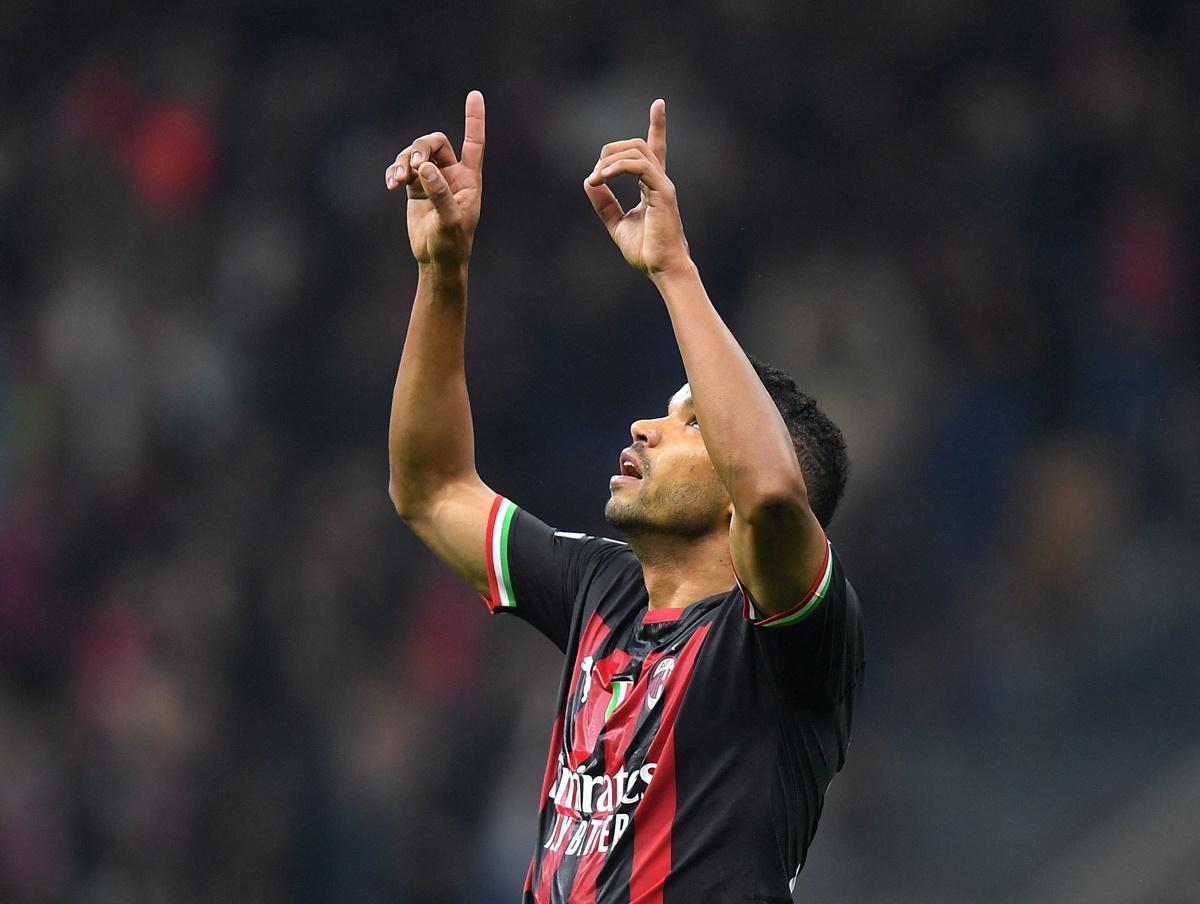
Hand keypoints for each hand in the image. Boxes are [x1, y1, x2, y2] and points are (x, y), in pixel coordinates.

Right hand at [386, 90, 484, 266]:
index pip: (474, 142)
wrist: (437, 260)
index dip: (474, 119)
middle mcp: (451, 174)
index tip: (475, 94)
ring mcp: (431, 179)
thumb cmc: (452, 243)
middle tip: (412, 166)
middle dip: (420, 148)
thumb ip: (439, 193)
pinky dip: (394, 172)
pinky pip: (401, 168)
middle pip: (434, 143)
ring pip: (415, 154)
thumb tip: (425, 168)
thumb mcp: (450, 220)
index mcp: (469, 178)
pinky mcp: (414, 188)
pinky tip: (391, 184)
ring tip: (397, 180)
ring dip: (403, 161)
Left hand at [583, 99, 690, 277]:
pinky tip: (602, 178)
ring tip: (597, 178)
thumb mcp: (617, 223)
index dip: (657, 126)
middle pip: (638, 146)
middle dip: (612, 150)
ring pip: (637, 150)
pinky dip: (617, 168)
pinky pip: (638, 166)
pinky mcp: (662, 192)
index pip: (655, 150)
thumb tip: (589, 182)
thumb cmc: (645, 251)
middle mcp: (659, 181)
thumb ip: (604, 203)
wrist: (662, 268)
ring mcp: (662, 185)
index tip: (659, 104)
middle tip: (596, 175)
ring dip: (611, 159)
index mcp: (652, 187)